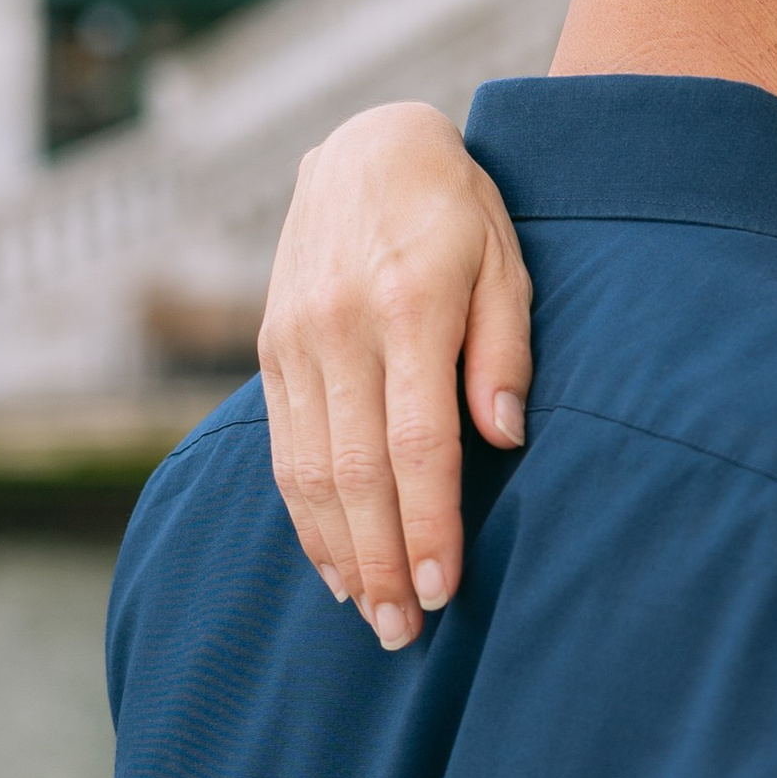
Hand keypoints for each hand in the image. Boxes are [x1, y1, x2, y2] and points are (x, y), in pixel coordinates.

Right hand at [258, 102, 532, 648]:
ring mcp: (294, 339)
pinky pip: (282, 448)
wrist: (364, 144)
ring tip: (371, 615)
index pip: (416, 441)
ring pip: (308, 470)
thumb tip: (506, 435)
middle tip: (405, 633)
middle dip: (380, 561)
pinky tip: (332, 564)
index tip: (442, 588)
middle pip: (355, 471)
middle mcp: (339, 327)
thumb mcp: (506, 261)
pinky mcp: (270, 347)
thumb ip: (504, 349)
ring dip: (339, 553)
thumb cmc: (457, 214)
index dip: (427, 523)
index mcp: (408, 306)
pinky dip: (304, 515)